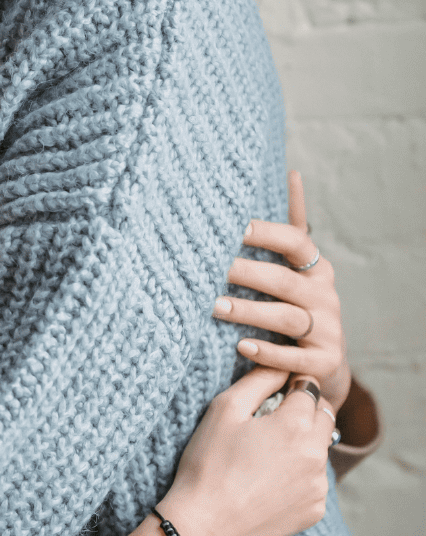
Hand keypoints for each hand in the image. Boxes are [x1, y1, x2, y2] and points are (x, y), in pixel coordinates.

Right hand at [158, 367, 334, 535]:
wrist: (205, 523)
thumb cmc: (209, 462)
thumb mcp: (224, 409)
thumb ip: (258, 381)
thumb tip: (280, 367)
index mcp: (295, 425)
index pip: (310, 388)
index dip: (291, 384)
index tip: (274, 390)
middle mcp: (316, 455)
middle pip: (324, 417)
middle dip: (303, 410)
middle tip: (269, 419)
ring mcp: (318, 486)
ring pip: (319, 450)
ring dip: (301, 443)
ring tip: (263, 453)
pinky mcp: (315, 511)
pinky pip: (314, 480)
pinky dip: (298, 474)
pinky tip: (267, 479)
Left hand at [213, 171, 350, 410]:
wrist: (325, 364)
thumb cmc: (298, 304)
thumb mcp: (298, 266)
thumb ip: (292, 226)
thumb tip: (294, 171)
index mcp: (316, 267)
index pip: (295, 241)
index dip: (265, 231)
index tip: (229, 223)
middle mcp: (325, 295)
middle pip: (283, 280)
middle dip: (245, 272)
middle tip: (208, 267)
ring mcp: (328, 329)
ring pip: (285, 317)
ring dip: (248, 311)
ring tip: (213, 306)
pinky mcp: (324, 362)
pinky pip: (294, 357)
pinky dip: (267, 352)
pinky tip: (240, 344)